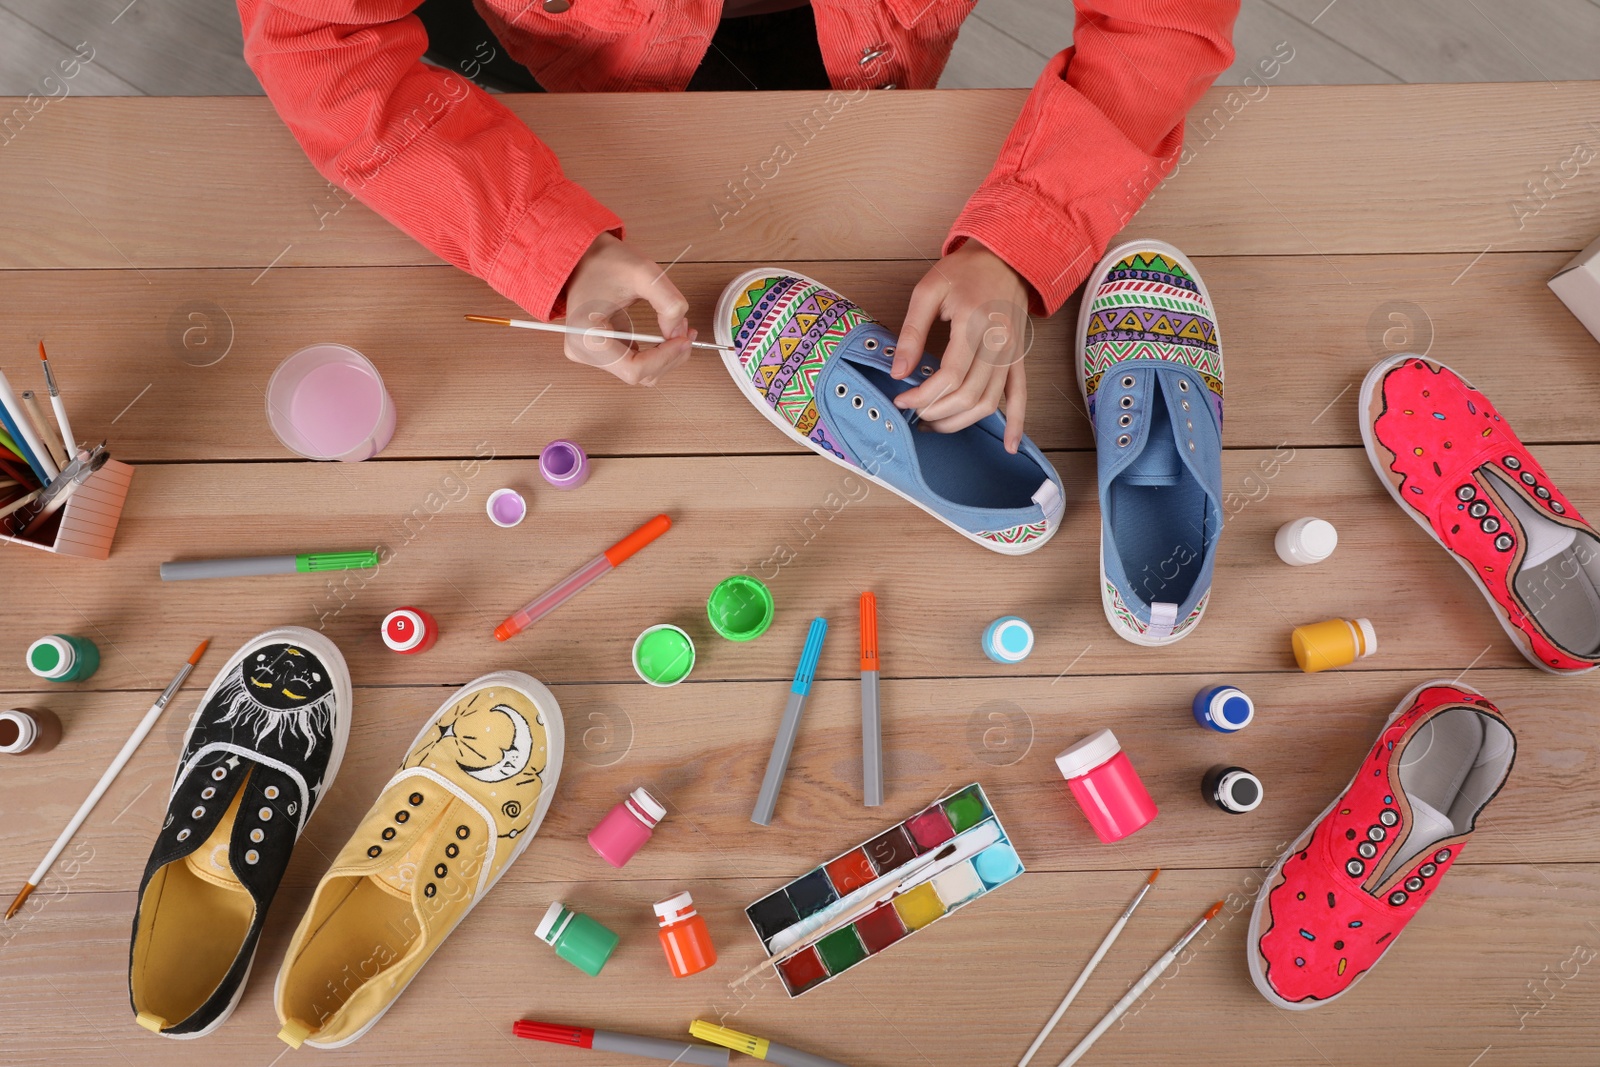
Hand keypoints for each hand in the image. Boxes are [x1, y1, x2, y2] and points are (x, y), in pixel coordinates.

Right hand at [560, 232, 694, 385]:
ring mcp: (592, 355)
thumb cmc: (605, 262)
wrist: (585, 257)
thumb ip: (668, 302)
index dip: (665, 357)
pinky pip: (636, 363)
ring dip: (666, 355)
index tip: (683, 339)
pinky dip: (657, 353)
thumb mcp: (643, 273)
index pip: (634, 369)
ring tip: (678, 329)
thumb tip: (678, 332)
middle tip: (686, 331)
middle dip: (669, 355)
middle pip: (639, 374)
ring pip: (641, 372)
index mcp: (586, 337)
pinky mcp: (602, 352)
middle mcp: (585, 352)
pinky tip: (666, 334)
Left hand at [890, 240, 1031, 451]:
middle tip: (913, 411)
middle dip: (937, 412)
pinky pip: (1021, 396)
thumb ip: (912, 332)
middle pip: (969, 395)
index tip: (900, 399)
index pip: (949, 376)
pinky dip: (1017, 424)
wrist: (1005, 258)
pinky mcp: (1020, 359)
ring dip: (961, 422)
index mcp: (974, 323)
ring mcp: (1012, 353)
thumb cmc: (963, 272)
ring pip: (990, 403)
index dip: (922, 396)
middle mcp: (998, 343)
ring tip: (934, 424)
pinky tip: (1010, 446)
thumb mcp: (927, 291)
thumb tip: (898, 373)